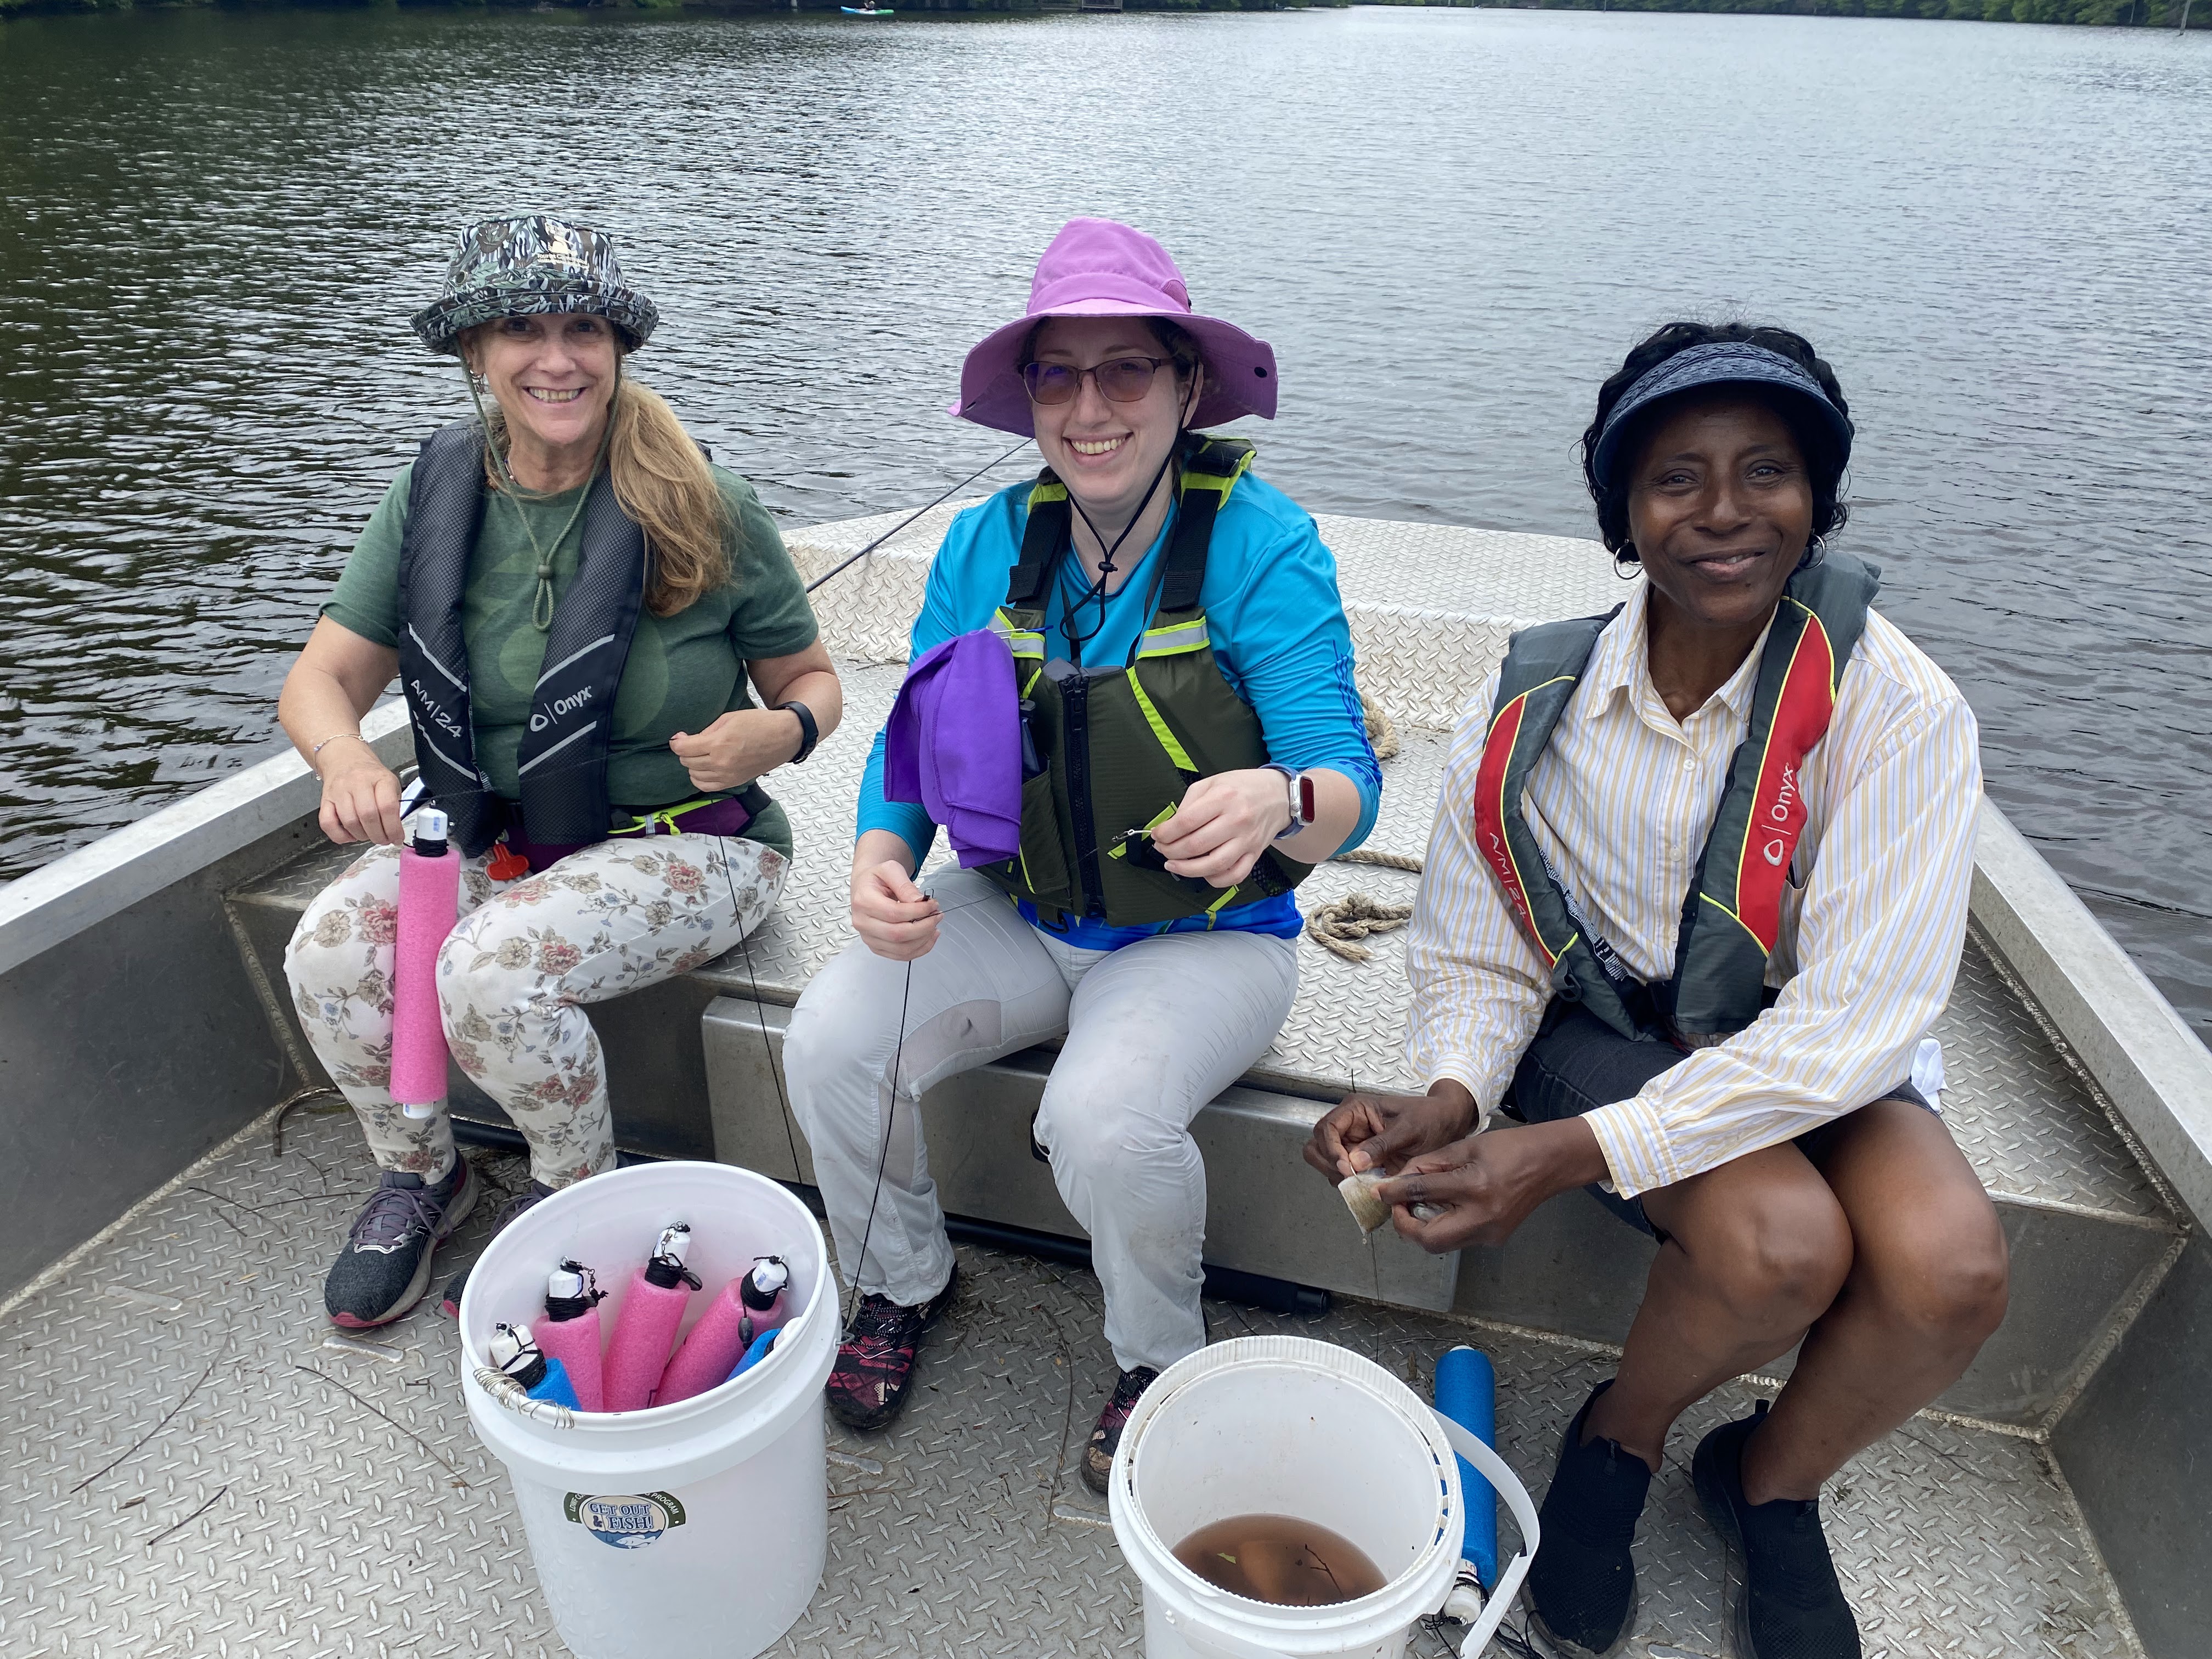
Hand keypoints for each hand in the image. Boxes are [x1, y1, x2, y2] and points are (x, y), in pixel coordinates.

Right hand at [317, 746, 404, 845]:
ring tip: (369, 836)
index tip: (397, 838)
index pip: (387, 806)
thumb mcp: (390, 783)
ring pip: (349, 821)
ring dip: (362, 836)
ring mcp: (339, 791)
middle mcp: (358, 782)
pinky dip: (340, 835)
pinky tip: (350, 835)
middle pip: (368, 816)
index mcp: (379, 778)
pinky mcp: (325, 800)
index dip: (393, 828)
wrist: (345, 759)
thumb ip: (394, 805)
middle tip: (383, 839)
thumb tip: (396, 831)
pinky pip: (328, 823)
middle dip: (378, 835)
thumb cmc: (369, 775)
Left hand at [668, 708, 801, 793]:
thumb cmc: (758, 723)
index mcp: (719, 743)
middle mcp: (721, 763)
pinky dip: (699, 778)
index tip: (679, 738)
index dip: (677, 742)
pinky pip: (705, 786)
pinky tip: (704, 768)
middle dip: (685, 751)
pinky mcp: (734, 782)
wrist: (783, 737)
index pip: (684, 749)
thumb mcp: (728, 718)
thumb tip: (686, 741)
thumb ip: (706, 731)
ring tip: (700, 755)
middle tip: (691, 743)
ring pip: (694, 775)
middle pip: (687, 762)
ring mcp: (728, 775)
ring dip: (692, 764)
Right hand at [851, 859, 940, 960]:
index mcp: (864, 901)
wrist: (865, 886)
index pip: (895, 913)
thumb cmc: (876, 878)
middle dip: (924, 927)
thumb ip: (905, 885)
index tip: (932, 905)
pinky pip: (901, 955)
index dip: (918, 911)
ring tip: (934, 925)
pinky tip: (928, 937)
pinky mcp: (876, 946)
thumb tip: (919, 901)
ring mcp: (868, 937)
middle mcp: (862, 922)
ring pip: (901, 949)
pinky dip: (919, 949)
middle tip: (937, 916)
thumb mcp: (890, 870)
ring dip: (924, 939)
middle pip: (898, 934)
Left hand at [1150, 769, 1290, 888]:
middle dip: (1171, 851)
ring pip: (1214, 864)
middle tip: (1162, 850)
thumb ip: (1190, 803)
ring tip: (1173, 865)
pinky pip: (1234, 875)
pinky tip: (1202, 873)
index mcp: (1223, 797)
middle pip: (1196, 845)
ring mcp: (1247, 840)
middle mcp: (1237, 820)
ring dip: (1188, 870)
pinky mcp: (1255, 854)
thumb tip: (1170, 827)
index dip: (1165, 832)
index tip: (1157, 835)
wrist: (1279, 795)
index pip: (1186, 821)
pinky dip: (1215, 879)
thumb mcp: (1213, 782)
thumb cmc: (1242, 787)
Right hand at [1304, 1080, 1478, 1180]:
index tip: (1347, 1169)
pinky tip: (1368, 1185)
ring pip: (1325, 1161)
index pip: (1326, 1128)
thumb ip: (1381, 1145)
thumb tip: (1354, 1162)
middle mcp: (1348, 1125)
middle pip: (1317, 1145)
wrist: (1445, 1123)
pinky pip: (1342, 1173)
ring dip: (1337, 1175)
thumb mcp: (1408, 1129)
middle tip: (1351, 1178)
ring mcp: (1352, 1143)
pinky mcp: (1359, 1159)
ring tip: (1362, 1182)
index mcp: (1356, 1109)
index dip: (1331, 1150)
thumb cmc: (1429, 1118)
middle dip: (1329, 1164)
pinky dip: (1349, 1183)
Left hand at [1375, 1117, 1610, 1252]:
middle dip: (1406, 1226)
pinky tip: (1442, 1209)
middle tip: (1397, 1207)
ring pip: (1442, 1244)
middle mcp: (1483, 1217)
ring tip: (1416, 1206)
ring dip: (1422, 1229)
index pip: (1422, 1193)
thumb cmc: (1508, 1147)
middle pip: (1429, 1239)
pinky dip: (1442, 1227)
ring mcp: (1490, 1234)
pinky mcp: (1495, 1239)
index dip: (1395, 1193)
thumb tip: (1402, 1179)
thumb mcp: (1466, 1147)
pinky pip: (1458, 1239)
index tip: (1379, 1192)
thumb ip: (1431, 1164)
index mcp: (1475, 1187)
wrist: (1549, 1163)